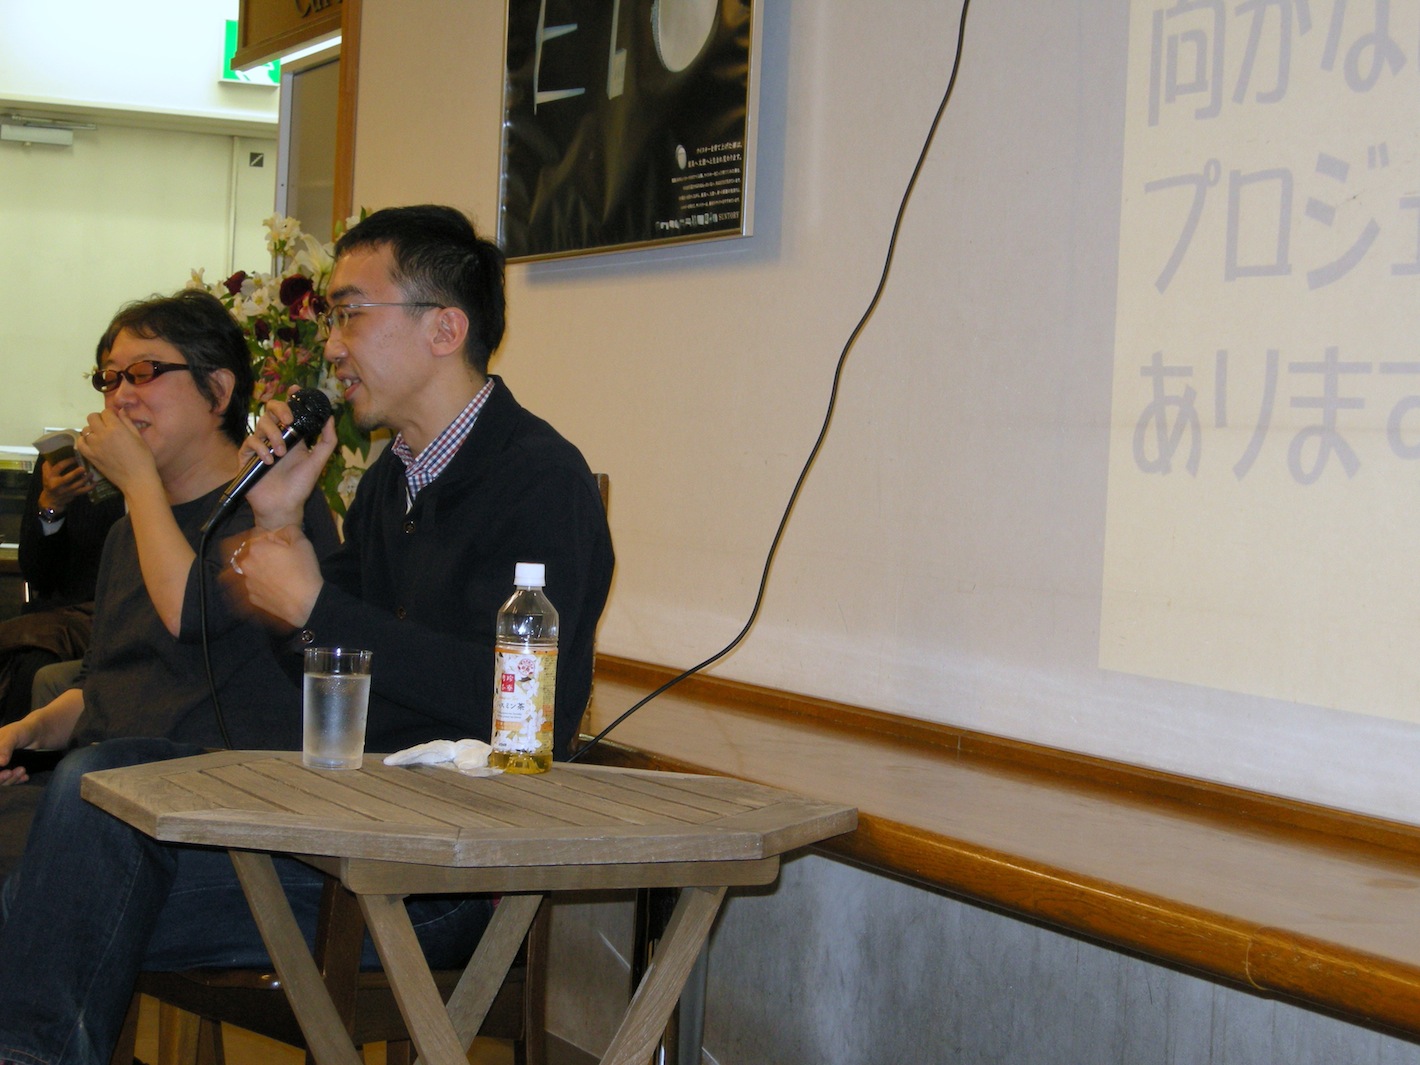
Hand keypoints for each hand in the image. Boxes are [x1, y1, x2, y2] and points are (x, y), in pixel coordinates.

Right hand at [0, 720, 36, 785]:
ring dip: (11, 778)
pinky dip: (17, 780)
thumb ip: (5, 747)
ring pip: (0, 781)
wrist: (37, 734)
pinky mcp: (10, 772)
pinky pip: (10, 781)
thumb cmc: (21, 731)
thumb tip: (1, 762)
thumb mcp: (12, 735)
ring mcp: (0, 767)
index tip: (2, 768)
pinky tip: (24, 776)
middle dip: (0, 777)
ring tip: (22, 769)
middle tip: (10, 772)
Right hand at [37, 455, 91, 513]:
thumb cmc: (49, 482)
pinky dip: (90, 487)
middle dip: (76, 473)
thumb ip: (49, 464)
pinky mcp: (73, 494)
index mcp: (50, 477)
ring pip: (77, 485)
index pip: (59, 467)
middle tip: (84, 468)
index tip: (75, 457)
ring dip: (86, 479)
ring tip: (91, 473)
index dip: (67, 462)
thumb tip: (56, 452)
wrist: (51, 499)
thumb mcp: (46, 473)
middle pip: (68, 478)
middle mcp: (58, 484)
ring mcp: (66, 491)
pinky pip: (83, 491)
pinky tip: (95, 483)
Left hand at [76, 409, 156, 495]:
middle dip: (100, 419)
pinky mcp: (90, 456)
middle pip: (92, 417)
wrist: (137, 479)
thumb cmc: (143, 459)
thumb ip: (127, 422)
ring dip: (92, 430)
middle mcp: (102, 434)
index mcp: (116, 428)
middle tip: (107, 427)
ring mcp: (94, 445)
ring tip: (101, 437)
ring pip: (86, 429)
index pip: (106, 412)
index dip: (111, 414)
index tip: (116, 419)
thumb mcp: (139, 438)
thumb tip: (120, 411)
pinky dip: (84, 440)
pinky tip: (92, 443)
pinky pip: (80, 442)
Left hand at [236, 524, 323, 627]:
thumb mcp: (303, 543)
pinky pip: (256, 586)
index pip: (259, 535)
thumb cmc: (304, 571)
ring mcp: (247, 583)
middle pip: (253, 553)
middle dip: (264, 554)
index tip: (283, 547)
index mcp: (256, 548)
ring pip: (253, 570)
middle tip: (282, 562)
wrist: (306, 603)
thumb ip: (289, 530)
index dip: (272, 539)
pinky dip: (264, 586)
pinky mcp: (252, 598)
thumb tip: (279, 532)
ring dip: (262, 570)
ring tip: (280, 578)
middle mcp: (246, 564)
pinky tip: (277, 589)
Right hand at [241, 400, 336, 528]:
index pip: (289, 410)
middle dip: (280, 409)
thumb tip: (331, 418)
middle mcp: (276, 437)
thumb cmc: (300, 486)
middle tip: (289, 420)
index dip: (291, 397)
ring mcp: (261, 446)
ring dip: (273, 435)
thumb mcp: (318, 462)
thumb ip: (328, 441)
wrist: (284, 507)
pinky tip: (268, 460)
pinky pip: (249, 442)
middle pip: (271, 410)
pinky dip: (260, 449)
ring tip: (281, 452)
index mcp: (293, 436)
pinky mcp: (247, 457)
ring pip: (261, 424)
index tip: (295, 388)